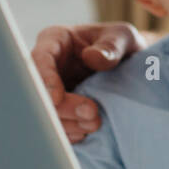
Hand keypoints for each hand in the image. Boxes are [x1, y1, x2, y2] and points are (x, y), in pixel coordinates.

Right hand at [31, 22, 145, 141]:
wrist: (130, 64)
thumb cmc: (121, 44)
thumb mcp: (123, 37)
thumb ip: (112, 45)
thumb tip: (92, 56)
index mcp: (55, 41)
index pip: (40, 59)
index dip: (45, 80)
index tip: (57, 98)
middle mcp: (47, 66)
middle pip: (39, 91)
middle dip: (61, 108)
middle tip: (91, 115)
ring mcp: (50, 89)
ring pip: (45, 111)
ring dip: (66, 124)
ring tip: (94, 124)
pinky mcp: (58, 108)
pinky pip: (54, 124)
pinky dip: (67, 132)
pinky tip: (84, 132)